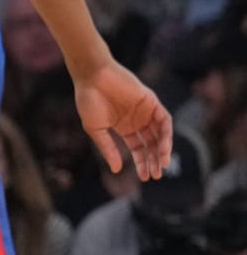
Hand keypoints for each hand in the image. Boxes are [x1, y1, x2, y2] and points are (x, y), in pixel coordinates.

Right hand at [75, 61, 172, 178]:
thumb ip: (108, 148)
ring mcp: (146, 111)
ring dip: (162, 150)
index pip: (137, 148)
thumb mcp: (96, 129)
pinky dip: (166, 135)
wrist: (92, 76)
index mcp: (123, 127)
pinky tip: (163, 148)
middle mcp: (137, 121)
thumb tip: (118, 170)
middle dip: (153, 160)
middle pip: (150, 145)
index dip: (141, 163)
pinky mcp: (152, 102)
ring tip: (162, 164)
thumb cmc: (88, 100)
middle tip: (155, 175)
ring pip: (159, 135)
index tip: (144, 177)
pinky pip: (164, 121)